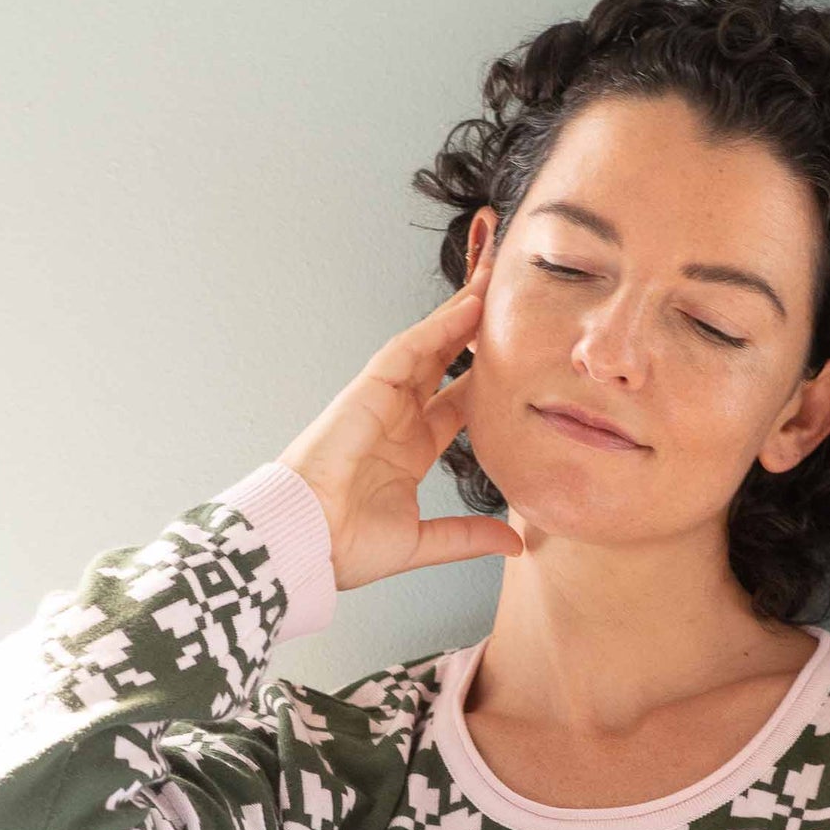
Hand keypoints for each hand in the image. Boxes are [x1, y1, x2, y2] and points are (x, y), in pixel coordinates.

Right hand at [275, 252, 523, 591]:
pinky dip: (439, 327)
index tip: (523, 362)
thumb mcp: (424, 542)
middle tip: (510, 304)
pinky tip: (469, 307)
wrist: (307, 543)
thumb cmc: (346, 546)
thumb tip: (515, 543)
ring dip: (461, 315)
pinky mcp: (367, 389)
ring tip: (494, 283)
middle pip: (445, 364)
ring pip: (429, 347)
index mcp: (410, 451)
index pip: (458, 404)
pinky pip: (408, 349)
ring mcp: (382, 401)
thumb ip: (469, 536)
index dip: (489, 380)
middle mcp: (398, 419)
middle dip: (476, 334)